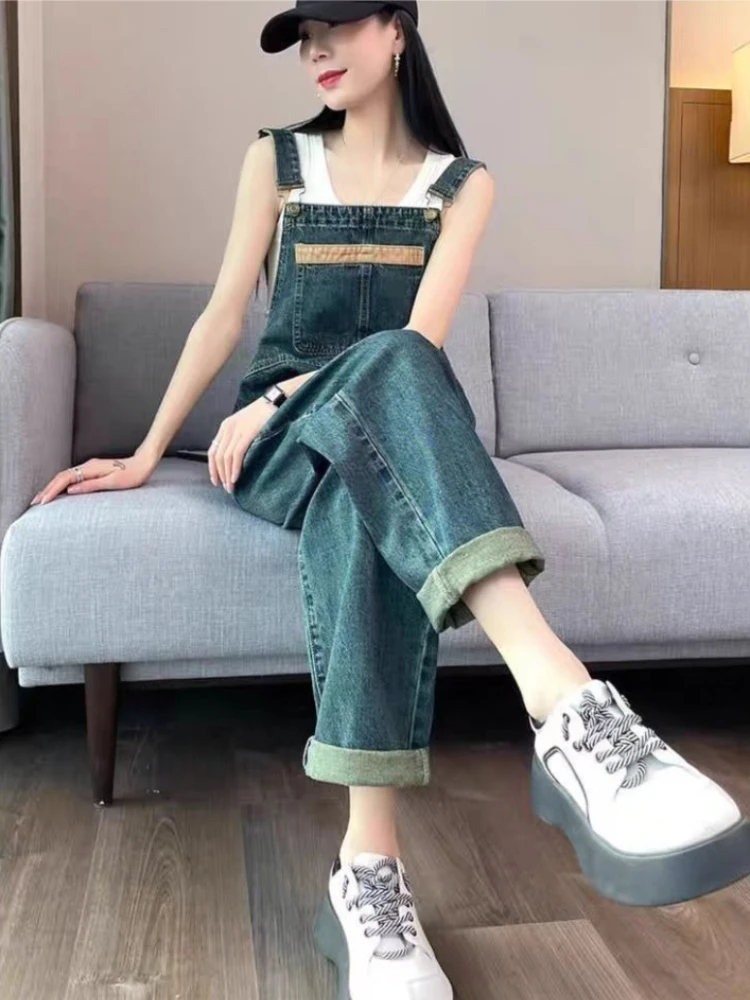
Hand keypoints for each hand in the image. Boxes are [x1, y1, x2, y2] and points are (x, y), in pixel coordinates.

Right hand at [29, 453, 155, 505]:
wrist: (144, 463)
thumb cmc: (132, 475)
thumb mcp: (113, 482)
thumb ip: (91, 486)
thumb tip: (70, 490)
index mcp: (91, 469)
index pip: (65, 479)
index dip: (52, 491)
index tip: (42, 502)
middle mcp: (87, 466)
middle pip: (61, 477)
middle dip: (47, 489)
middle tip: (34, 502)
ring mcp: (90, 468)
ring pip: (66, 477)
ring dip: (53, 487)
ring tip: (42, 499)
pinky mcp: (93, 471)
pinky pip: (73, 478)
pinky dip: (62, 485)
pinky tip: (59, 492)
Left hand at [208, 396, 276, 492]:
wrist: (277, 400)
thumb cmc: (266, 414)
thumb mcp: (247, 424)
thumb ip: (239, 438)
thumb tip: (237, 458)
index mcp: (226, 426)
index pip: (213, 451)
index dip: (213, 468)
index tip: (216, 480)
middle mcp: (228, 428)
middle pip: (217, 456)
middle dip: (220, 474)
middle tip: (226, 488)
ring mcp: (237, 430)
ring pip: (225, 457)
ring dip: (227, 475)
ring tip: (231, 487)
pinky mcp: (247, 433)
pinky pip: (236, 454)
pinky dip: (234, 468)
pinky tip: (235, 478)